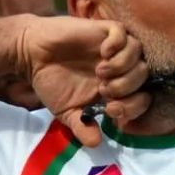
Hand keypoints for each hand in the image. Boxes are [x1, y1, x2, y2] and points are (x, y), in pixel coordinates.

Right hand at [13, 16, 151, 146]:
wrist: (30, 56)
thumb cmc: (51, 83)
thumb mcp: (66, 112)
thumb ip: (82, 127)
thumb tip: (96, 143)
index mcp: (115, 88)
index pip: (142, 98)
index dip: (133, 107)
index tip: (110, 110)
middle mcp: (119, 68)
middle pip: (144, 76)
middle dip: (127, 87)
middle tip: (103, 89)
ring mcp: (112, 49)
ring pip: (138, 54)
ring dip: (123, 66)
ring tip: (100, 72)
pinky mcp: (102, 30)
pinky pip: (123, 33)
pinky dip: (117, 44)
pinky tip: (102, 52)